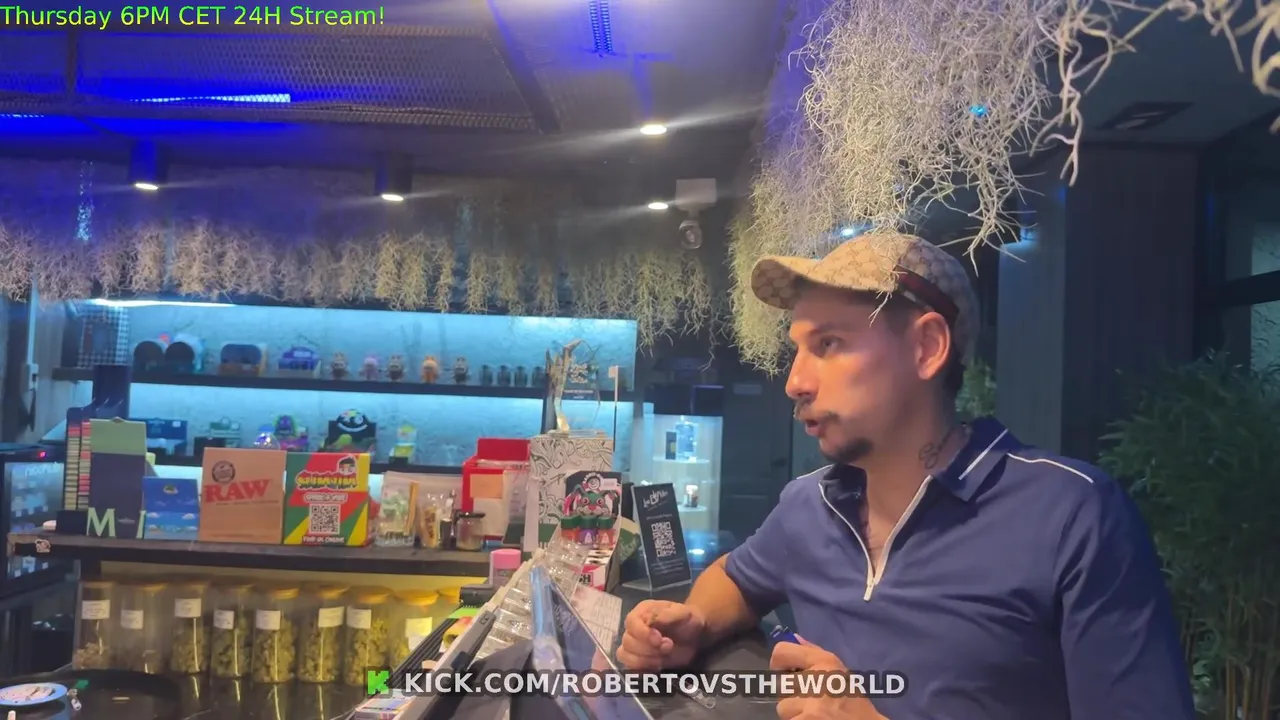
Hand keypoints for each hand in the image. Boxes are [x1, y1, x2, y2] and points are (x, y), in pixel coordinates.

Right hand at [615, 600, 705, 670]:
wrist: (695, 636)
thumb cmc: (687, 620)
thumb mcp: (683, 613)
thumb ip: (669, 615)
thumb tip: (653, 620)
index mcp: (642, 613)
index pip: (631, 622)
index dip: (642, 633)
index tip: (659, 639)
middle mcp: (634, 628)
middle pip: (628, 641)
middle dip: (649, 648)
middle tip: (668, 646)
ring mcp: (634, 645)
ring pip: (625, 655)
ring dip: (645, 660)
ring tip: (663, 659)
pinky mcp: (638, 660)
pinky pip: (630, 667)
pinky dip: (642, 670)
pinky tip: (657, 668)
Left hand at [771, 637, 885, 719]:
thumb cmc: (854, 703)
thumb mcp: (840, 672)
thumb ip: (814, 654)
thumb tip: (794, 637)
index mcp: (825, 662)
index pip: (782, 651)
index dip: (779, 664)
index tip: (785, 674)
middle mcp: (816, 679)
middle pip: (782, 684)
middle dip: (791, 695)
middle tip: (809, 702)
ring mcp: (810, 703)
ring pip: (783, 707)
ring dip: (795, 713)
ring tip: (814, 715)